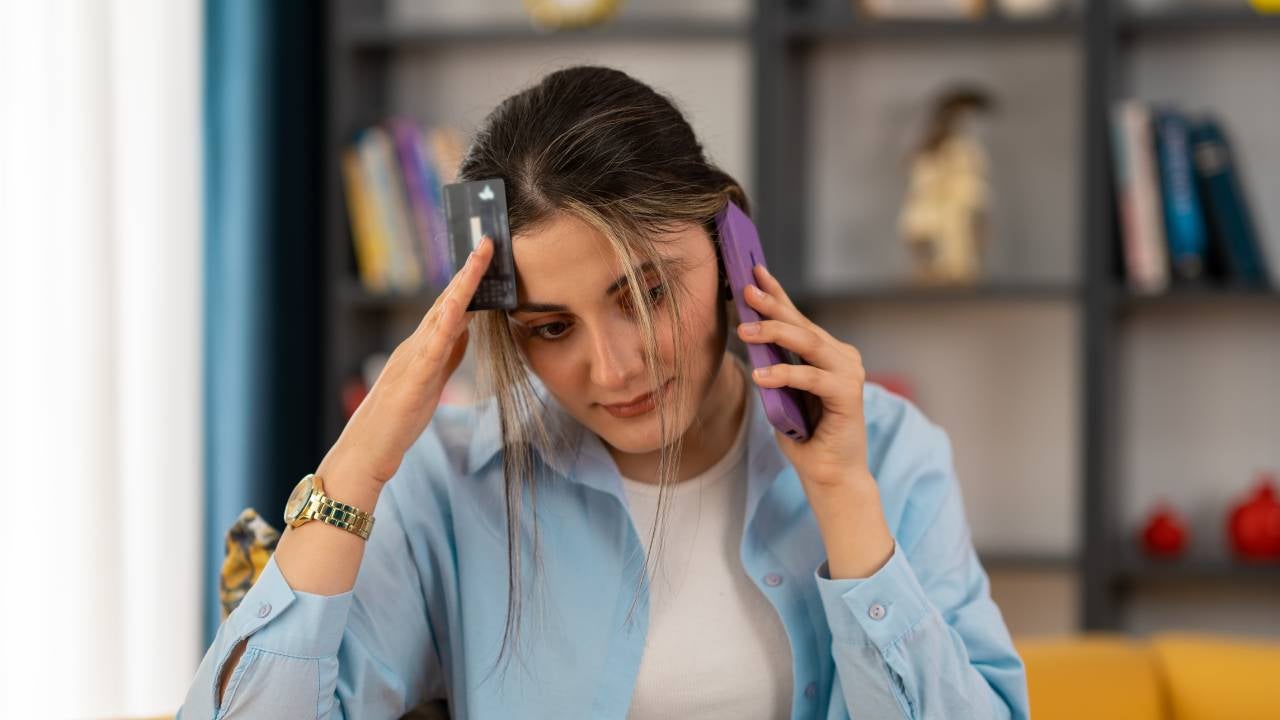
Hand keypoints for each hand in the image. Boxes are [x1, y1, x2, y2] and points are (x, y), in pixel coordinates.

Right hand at [319, 236, 494, 486]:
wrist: (367, 451)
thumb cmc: (397, 422)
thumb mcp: (431, 383)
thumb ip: (447, 356)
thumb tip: (466, 331)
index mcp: (422, 348)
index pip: (449, 308)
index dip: (468, 283)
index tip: (486, 258)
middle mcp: (416, 345)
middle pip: (447, 301)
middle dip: (468, 272)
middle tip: (488, 243)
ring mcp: (413, 358)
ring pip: (441, 313)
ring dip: (462, 285)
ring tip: (480, 259)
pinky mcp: (414, 378)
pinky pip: (435, 344)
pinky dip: (449, 321)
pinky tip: (462, 304)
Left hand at [736, 264, 893, 577]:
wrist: (829, 474)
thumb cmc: (803, 434)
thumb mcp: (780, 393)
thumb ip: (773, 364)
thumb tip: (747, 334)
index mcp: (825, 352)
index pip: (797, 316)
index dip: (776, 293)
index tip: (753, 271)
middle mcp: (840, 356)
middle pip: (801, 323)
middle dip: (771, 304)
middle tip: (745, 291)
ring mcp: (848, 372)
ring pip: (807, 342)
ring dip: (774, 333)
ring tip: (744, 331)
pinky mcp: (848, 394)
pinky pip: (812, 377)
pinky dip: (785, 374)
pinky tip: (761, 375)